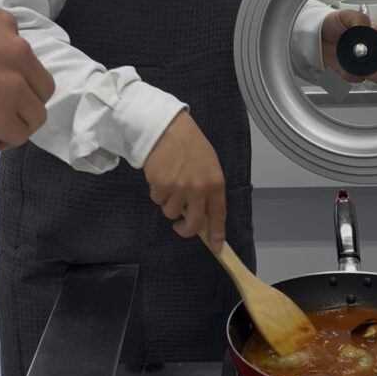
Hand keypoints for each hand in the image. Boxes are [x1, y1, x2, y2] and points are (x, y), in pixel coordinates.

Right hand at [0, 10, 53, 148]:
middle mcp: (16, 49)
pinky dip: (3, 140)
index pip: (26, 58)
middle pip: (40, 87)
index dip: (9, 77)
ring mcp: (12, 84)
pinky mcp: (2, 117)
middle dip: (20, 101)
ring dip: (12, 122)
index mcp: (2, 24)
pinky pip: (20, 136)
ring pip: (35, 114)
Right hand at [144, 111, 225, 250]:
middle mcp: (198, 189)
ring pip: (171, 212)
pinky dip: (157, 191)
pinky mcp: (160, 186)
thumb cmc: (190, 144)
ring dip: (169, 203)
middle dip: (185, 229)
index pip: (218, 215)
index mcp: (215, 182)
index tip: (217, 247)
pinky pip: (157, 200)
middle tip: (180, 225)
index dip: (217, 234)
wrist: (167, 128)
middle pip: (193, 224)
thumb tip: (203, 213)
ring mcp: (179, 188)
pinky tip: (160, 175)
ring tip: (170, 182)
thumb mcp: (208, 164)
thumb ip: (208, 188)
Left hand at [321, 9, 376, 83]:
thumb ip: (359, 19)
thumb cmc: (334, 24)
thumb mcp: (347, 15)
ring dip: (376, 72)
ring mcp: (367, 66)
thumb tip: (366, 27)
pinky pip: (359, 79)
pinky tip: (345, 65)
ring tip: (363, 62)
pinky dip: (353, 74)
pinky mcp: (353, 75)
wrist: (316, 36)